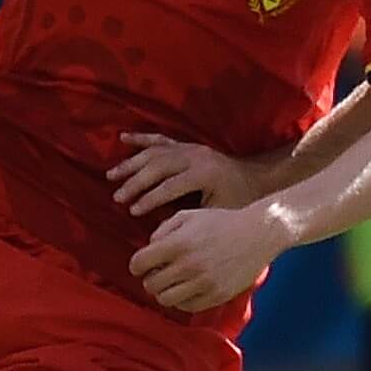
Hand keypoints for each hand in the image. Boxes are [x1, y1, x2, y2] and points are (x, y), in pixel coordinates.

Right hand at [108, 132, 262, 216]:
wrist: (258, 178)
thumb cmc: (240, 201)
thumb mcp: (219, 214)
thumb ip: (192, 219)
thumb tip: (163, 232)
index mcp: (203, 174)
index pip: (169, 187)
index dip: (149, 199)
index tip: (132, 211)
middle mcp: (195, 156)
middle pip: (157, 167)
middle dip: (135, 182)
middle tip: (118, 197)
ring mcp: (190, 148)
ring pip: (154, 152)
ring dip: (131, 163)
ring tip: (112, 176)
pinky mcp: (187, 145)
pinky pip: (160, 139)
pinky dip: (141, 139)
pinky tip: (123, 139)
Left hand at [129, 202, 291, 311]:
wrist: (258, 234)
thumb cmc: (222, 222)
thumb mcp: (188, 215)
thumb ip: (163, 230)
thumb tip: (148, 249)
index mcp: (178, 243)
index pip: (139, 263)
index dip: (137, 265)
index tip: (142, 265)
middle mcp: (188, 265)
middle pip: (150, 284)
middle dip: (150, 278)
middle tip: (158, 274)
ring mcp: (203, 283)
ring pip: (165, 299)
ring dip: (164, 292)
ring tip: (172, 283)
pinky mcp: (217, 295)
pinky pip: (187, 307)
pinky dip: (182, 300)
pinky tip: (188, 288)